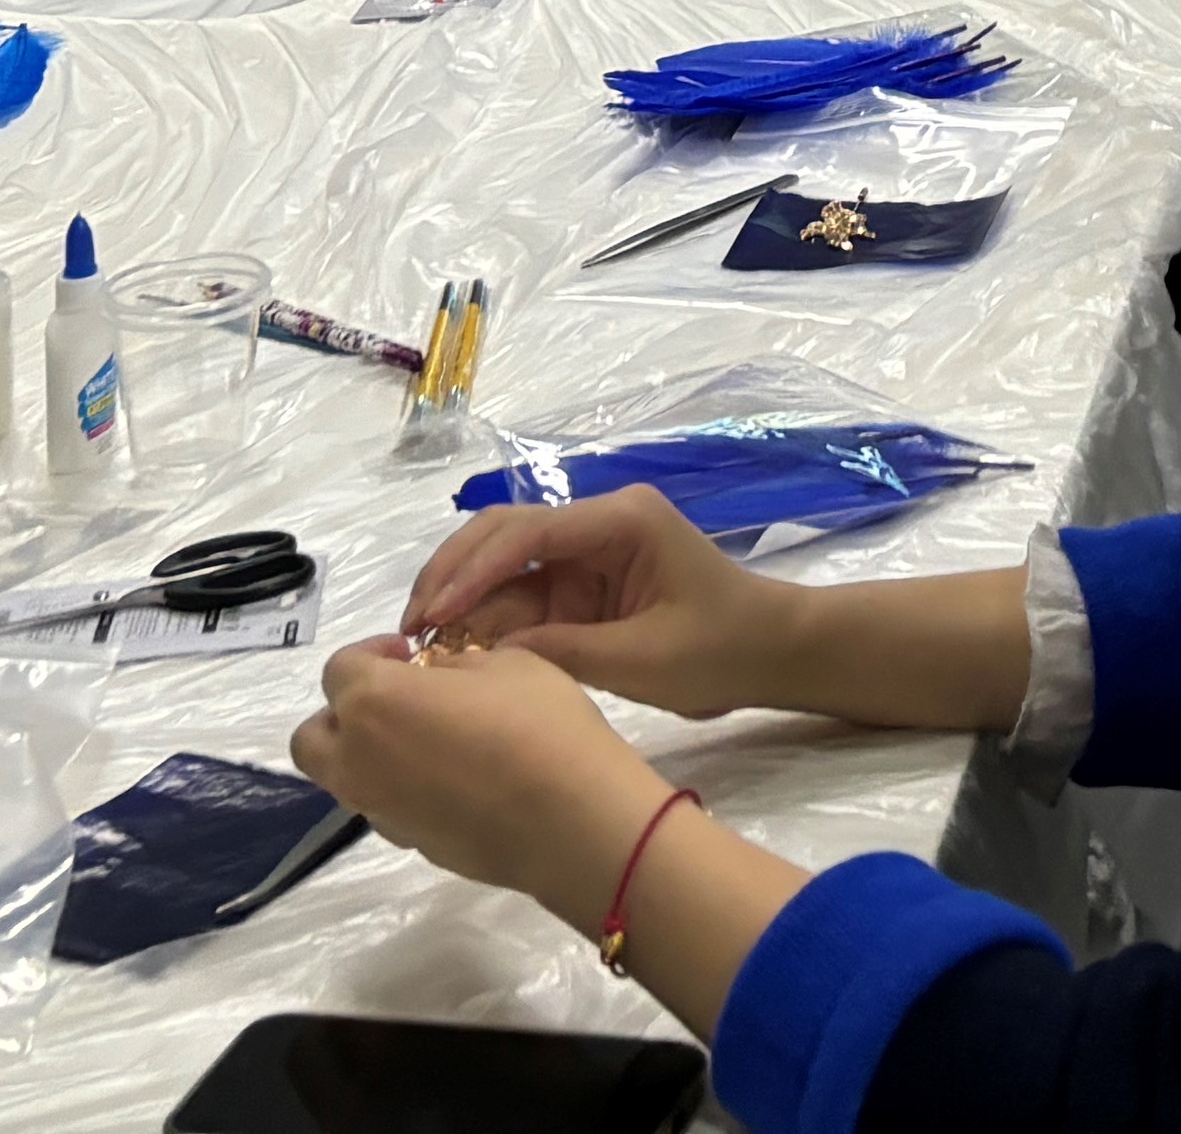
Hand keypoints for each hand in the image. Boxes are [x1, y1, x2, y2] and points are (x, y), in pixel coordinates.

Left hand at [294, 633, 671, 922]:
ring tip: (431, 742)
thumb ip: (455, 666)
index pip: (339, 668)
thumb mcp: (506, 663)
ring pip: (343, 778)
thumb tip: (438, 680)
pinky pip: (386, 808)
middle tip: (398, 700)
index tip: (411, 654)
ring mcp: (379, 810)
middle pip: (312, 737)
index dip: (372, 653)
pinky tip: (458, 783)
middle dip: (344, 713)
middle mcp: (357, 759)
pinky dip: (402, 790)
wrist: (570, 819)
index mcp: (373, 702)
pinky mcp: (408, 845)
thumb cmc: (538, 725)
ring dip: (370, 754)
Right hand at [395, 485, 812, 722]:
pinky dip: (487, 619)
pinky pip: (523, 594)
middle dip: (452, 576)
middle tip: (410, 631)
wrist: (770, 653)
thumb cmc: (719, 649)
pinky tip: (456, 651)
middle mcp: (598, 524)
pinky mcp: (583, 584)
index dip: (470, 572)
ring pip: (504, 565)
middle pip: (504, 535)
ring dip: (463, 599)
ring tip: (421, 648)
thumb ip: (562, 652)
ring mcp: (588, 553)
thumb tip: (484, 656)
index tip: (430, 616)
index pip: (527, 534)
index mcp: (620, 521)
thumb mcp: (640, 659)